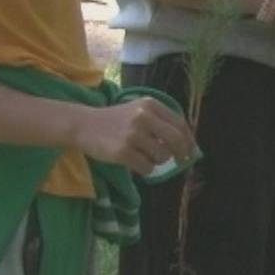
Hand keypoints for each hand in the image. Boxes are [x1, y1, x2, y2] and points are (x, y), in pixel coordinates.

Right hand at [72, 98, 195, 176]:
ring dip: (157, 161)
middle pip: (176, 140)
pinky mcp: (123, 151)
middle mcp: (143, 117)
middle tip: (180, 161)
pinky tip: (135, 163)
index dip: (188, 140)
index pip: (180, 124)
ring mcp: (133, 134)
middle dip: (182, 153)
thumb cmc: (115, 120)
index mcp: (150, 105)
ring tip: (144, 156)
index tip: (191, 151)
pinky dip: (145, 170)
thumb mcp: (138, 111)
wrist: (84, 125)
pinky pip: (147, 168)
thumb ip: (160, 122)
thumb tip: (187, 144)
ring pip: (162, 156)